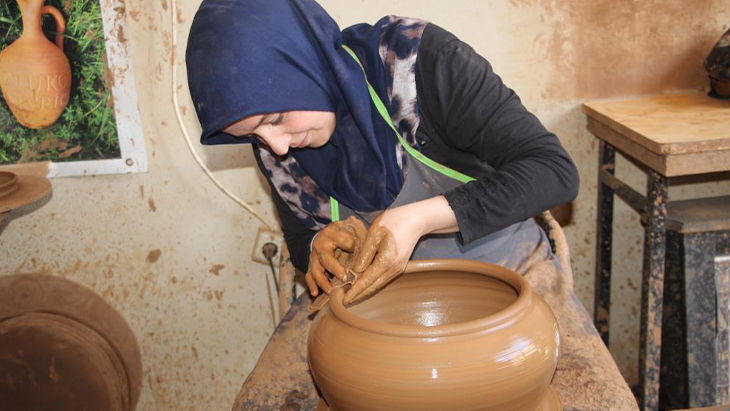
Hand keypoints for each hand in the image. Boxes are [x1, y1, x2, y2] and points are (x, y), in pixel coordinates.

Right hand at [306, 216, 366, 295]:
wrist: (325, 234)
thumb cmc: (341, 233)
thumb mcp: (349, 228)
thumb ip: (358, 234)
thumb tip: (370, 246)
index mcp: (331, 234)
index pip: (342, 240)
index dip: (351, 245)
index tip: (357, 250)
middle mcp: (320, 245)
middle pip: (326, 258)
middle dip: (335, 269)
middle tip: (345, 278)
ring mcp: (314, 257)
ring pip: (315, 270)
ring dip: (322, 281)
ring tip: (330, 291)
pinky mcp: (311, 266)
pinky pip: (309, 276)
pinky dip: (311, 285)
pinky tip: (316, 293)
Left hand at [344, 196, 458, 303]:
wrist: (416, 220)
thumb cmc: (393, 222)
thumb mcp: (374, 234)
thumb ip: (364, 254)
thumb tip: (355, 271)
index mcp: (386, 261)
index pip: (366, 281)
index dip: (354, 291)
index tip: (344, 300)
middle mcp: (394, 269)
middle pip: (373, 287)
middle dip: (359, 295)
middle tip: (345, 301)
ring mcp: (398, 269)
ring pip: (379, 284)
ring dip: (366, 291)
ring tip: (352, 295)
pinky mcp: (399, 267)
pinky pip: (384, 279)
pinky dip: (373, 284)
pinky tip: (364, 284)